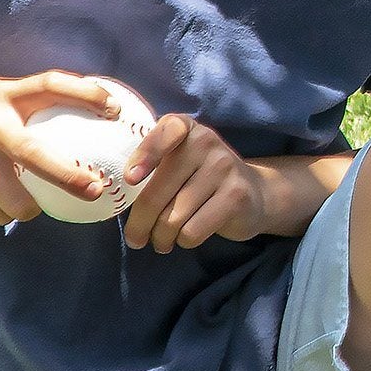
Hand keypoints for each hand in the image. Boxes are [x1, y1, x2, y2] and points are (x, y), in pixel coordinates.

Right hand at [0, 65, 114, 227]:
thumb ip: (18, 103)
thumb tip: (69, 117)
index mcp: (0, 93)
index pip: (51, 85)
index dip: (87, 93)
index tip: (114, 107)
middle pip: (37, 154)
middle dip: (70, 177)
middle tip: (95, 189)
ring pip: (14, 198)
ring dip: (32, 208)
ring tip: (39, 206)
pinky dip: (2, 212)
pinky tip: (3, 206)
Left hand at [121, 114, 276, 251]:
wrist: (254, 192)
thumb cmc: (200, 179)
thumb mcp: (178, 161)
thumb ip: (152, 166)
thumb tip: (116, 195)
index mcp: (186, 128)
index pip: (165, 133)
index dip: (145, 155)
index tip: (130, 179)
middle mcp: (206, 141)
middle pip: (157, 193)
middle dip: (140, 224)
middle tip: (135, 239)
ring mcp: (223, 167)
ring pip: (172, 218)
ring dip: (161, 238)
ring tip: (162, 240)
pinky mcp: (236, 195)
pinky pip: (193, 231)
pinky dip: (184, 241)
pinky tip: (185, 237)